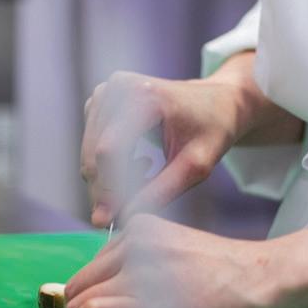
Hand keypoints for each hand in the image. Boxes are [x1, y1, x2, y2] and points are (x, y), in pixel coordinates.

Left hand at [63, 215, 282, 307]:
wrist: (260, 280)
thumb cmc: (228, 277)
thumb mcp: (177, 258)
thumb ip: (143, 270)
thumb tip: (108, 302)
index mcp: (140, 229)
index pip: (93, 268)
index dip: (92, 298)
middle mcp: (132, 241)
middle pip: (79, 283)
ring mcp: (135, 267)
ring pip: (78, 300)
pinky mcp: (141, 296)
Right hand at [80, 71, 246, 227]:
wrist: (217, 100)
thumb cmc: (212, 129)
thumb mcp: (197, 165)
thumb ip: (161, 191)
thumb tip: (122, 217)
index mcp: (145, 95)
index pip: (110, 151)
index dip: (107, 190)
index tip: (111, 221)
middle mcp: (119, 86)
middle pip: (95, 153)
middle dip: (105, 189)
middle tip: (126, 212)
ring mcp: (107, 90)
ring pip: (90, 152)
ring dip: (110, 176)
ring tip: (150, 169)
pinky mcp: (101, 98)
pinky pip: (92, 143)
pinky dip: (109, 163)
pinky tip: (140, 159)